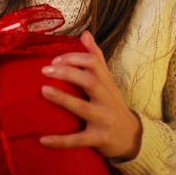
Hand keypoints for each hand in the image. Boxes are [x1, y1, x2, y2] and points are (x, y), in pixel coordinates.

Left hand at [40, 30, 141, 160]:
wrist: (132, 138)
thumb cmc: (113, 104)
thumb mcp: (108, 81)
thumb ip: (96, 58)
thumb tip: (85, 33)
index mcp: (107, 84)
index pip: (94, 63)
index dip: (75, 58)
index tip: (56, 59)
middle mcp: (107, 99)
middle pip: (89, 81)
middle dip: (67, 73)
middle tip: (45, 69)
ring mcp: (104, 120)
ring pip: (83, 108)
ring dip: (62, 98)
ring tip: (43, 90)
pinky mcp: (99, 140)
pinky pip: (78, 140)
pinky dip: (60, 140)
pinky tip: (43, 139)